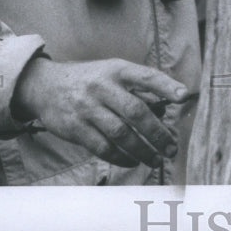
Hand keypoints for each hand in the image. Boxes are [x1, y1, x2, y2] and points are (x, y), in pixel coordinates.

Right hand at [12, 57, 190, 167]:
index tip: (184, 96)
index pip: (146, 76)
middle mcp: (102, 87)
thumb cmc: (91, 80)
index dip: (166, 86)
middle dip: (158, 133)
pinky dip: (121, 157)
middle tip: (171, 148)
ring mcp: (87, 108)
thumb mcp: (113, 73)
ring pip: (121, 134)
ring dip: (142, 150)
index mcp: (117, 70)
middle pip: (136, 112)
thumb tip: (164, 112)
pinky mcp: (75, 127)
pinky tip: (133, 160)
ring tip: (156, 159)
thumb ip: (137, 89)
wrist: (45, 85)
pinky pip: (103, 147)